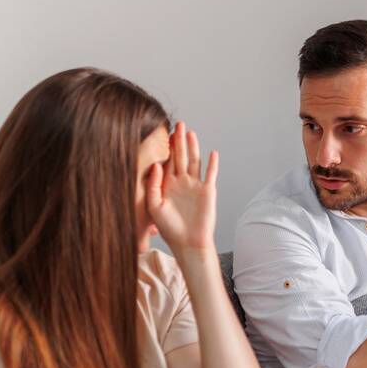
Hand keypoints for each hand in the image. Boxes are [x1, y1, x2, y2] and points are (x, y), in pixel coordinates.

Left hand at [145, 122, 218, 256]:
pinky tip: (212, 152)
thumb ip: (154, 185)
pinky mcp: (208, 191)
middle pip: (180, 156)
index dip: (165, 147)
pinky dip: (212, 163)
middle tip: (177, 124)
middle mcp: (182, 182)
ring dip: (193, 146)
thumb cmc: (169, 229)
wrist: (188, 243)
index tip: (162, 132)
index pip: (167, 161)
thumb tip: (157, 165)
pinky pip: (210, 174)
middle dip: (179, 140)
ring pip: (194, 161)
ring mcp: (195, 185)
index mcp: (167, 185)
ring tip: (190, 132)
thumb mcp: (154, 206)